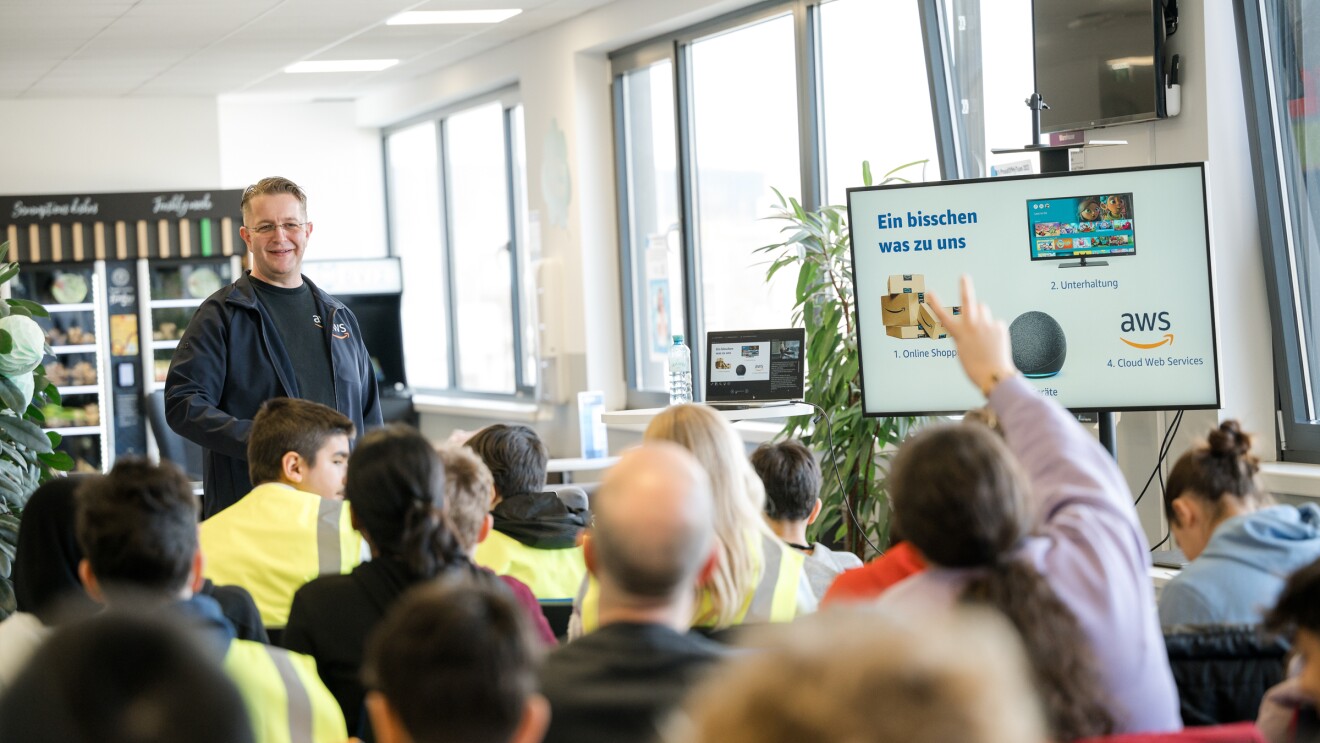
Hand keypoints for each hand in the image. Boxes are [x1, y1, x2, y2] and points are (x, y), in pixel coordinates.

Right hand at [926, 275, 1016, 395]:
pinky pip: (994, 322)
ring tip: (983, 330)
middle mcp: (972, 326)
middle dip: (965, 286)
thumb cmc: (976, 366)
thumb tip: (977, 318)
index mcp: (959, 334)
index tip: (930, 292)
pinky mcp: (999, 326)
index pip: (944, 316)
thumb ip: (967, 331)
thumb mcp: (964, 348)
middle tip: (964, 277)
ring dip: (981, 314)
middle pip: (968, 300)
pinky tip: (994, 341)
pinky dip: (993, 329)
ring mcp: (987, 325)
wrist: (994, 375)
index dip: (935, 303)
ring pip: (983, 310)